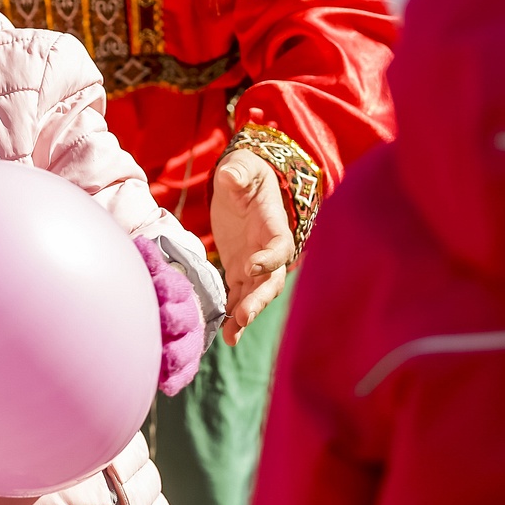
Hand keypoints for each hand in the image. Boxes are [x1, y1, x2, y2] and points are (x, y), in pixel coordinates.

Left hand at [135, 236, 203, 395]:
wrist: (158, 305)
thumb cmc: (148, 283)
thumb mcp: (146, 266)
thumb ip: (146, 258)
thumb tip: (141, 244)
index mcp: (175, 289)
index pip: (175, 287)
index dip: (169, 287)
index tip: (158, 288)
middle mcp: (184, 313)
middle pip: (185, 317)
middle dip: (176, 317)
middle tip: (163, 318)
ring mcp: (183, 338)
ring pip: (188, 346)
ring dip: (179, 352)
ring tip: (167, 357)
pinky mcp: (179, 360)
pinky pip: (183, 370)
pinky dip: (177, 378)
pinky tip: (166, 384)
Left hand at [210, 148, 293, 345]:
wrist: (243, 184)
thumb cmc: (246, 172)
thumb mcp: (242, 167)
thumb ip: (237, 173)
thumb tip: (229, 177)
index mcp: (274, 225)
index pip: (279, 246)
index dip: (268, 259)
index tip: (249, 267)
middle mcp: (268, 250)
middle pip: (271, 280)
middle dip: (259, 299)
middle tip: (244, 315)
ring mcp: (254, 263)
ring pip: (255, 294)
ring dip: (245, 315)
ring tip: (231, 337)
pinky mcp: (238, 270)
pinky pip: (238, 295)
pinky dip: (232, 314)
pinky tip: (224, 335)